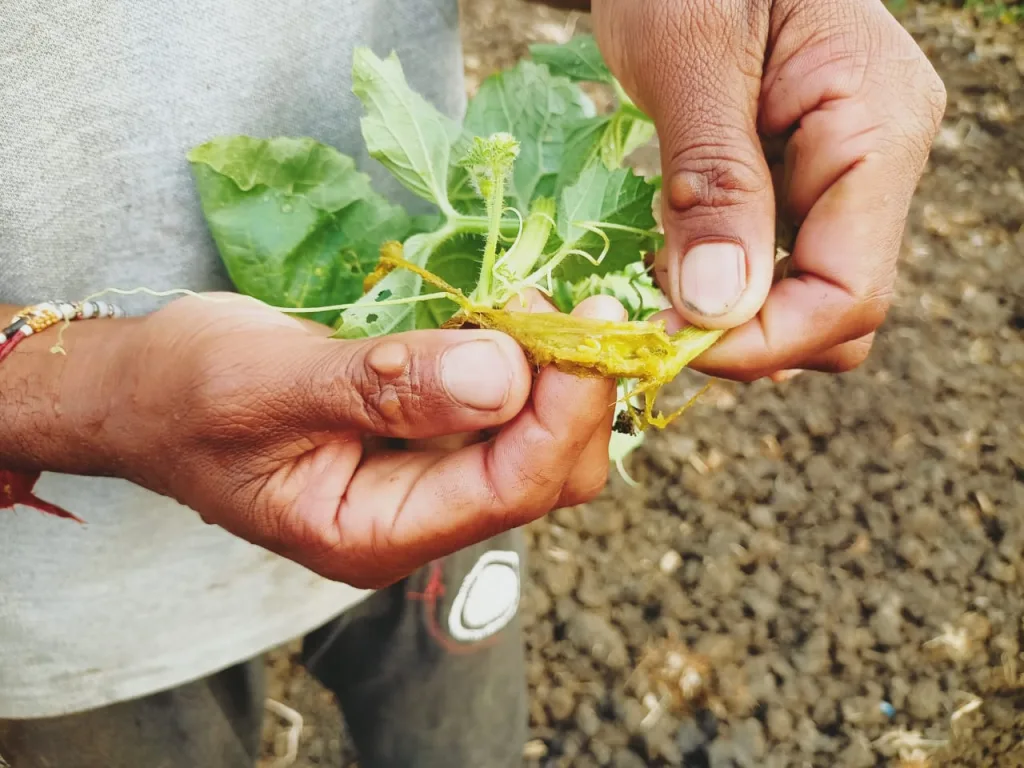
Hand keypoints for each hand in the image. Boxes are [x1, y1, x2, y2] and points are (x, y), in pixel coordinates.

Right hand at [14, 292, 619, 587]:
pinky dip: (523, 360)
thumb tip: (507, 375)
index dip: (564, 405)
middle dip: (575, 391)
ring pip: (535, 442)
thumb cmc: (181, 392)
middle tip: (569, 298)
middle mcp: (416, 517)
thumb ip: (385, 388)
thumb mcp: (269, 385)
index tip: (581, 316)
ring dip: (556, 372)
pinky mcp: (423, 437)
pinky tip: (514, 310)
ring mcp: (424, 479)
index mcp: (375, 534)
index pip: (512, 486)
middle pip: (545, 474)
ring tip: (547, 295)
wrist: (137, 391)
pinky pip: (502, 409)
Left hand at [594, 0, 945, 379]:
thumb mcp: (689, 65)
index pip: (848, 291)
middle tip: (657, 312)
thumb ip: (715, 186)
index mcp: (875, 128)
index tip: (670, 344)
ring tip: (661, 265)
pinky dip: (723, 274)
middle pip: (837, 309)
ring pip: (806, 293)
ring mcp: (843, 166)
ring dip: (730, 308)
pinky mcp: (802, 171)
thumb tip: (721, 309)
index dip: (761, 342)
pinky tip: (676, 245)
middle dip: (748, 333)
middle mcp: (877, 156)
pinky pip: (778, 256)